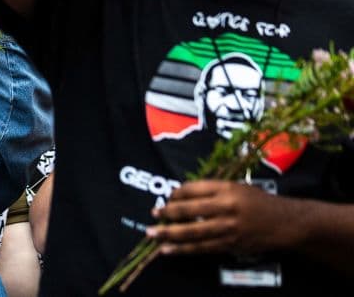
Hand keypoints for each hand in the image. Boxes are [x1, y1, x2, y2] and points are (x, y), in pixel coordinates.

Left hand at [148, 180, 292, 256]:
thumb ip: (211, 190)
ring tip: (152, 234)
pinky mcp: (230, 245)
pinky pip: (201, 247)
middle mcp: (225, 207)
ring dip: (169, 233)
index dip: (175, 194)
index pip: (192, 189)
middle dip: (167, 213)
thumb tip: (180, 196)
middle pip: (188, 210)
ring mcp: (228, 228)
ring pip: (192, 232)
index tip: (166, 199)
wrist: (286, 223)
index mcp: (226, 189)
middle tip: (152, 215)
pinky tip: (168, 250)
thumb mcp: (236, 187)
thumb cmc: (258, 201)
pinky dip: (183, 249)